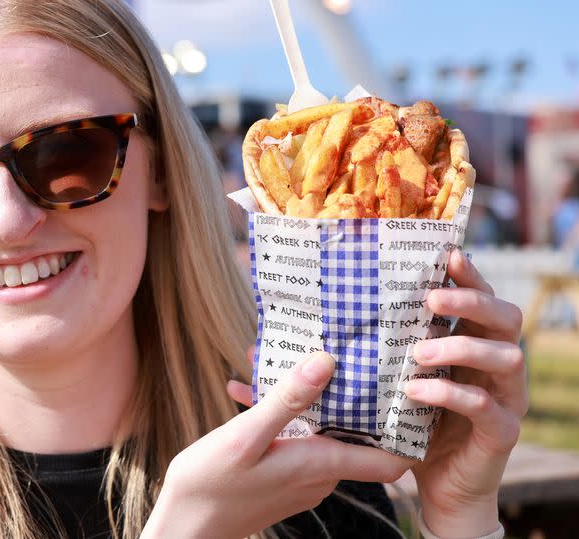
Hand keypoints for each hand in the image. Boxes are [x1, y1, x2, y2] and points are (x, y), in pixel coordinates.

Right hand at [141, 351, 411, 538]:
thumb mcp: (245, 436)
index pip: (390, 457)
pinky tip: (247, 391)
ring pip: (319, 430)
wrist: (184, 527)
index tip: (404, 387)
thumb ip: (287, 400)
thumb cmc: (210, 485)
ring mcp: (299, 478)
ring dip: (304, 398)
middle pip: (353, 433)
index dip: (403, 426)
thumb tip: (326, 363)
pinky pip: (294, 439)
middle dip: (343, 391)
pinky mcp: (280, 478)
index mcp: (320, 463)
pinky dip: (280, 414)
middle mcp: (319, 475)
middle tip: (330, 350)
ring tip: (275, 359)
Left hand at [409, 249, 526, 537]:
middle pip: (506, 317)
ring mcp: (507, 398)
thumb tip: (318, 321)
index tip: (447, 255)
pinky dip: (452, 394)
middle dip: (471, 301)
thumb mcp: (398, 379)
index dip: (471, 276)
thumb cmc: (415, 422)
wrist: (437, 485)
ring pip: (506, 356)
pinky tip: (417, 391)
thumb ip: (383, 349)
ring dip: (460, 347)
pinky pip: (488, 406)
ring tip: (418, 353)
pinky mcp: (503, 432)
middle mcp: (498, 365)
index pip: (483, 300)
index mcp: (476, 344)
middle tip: (433, 299)